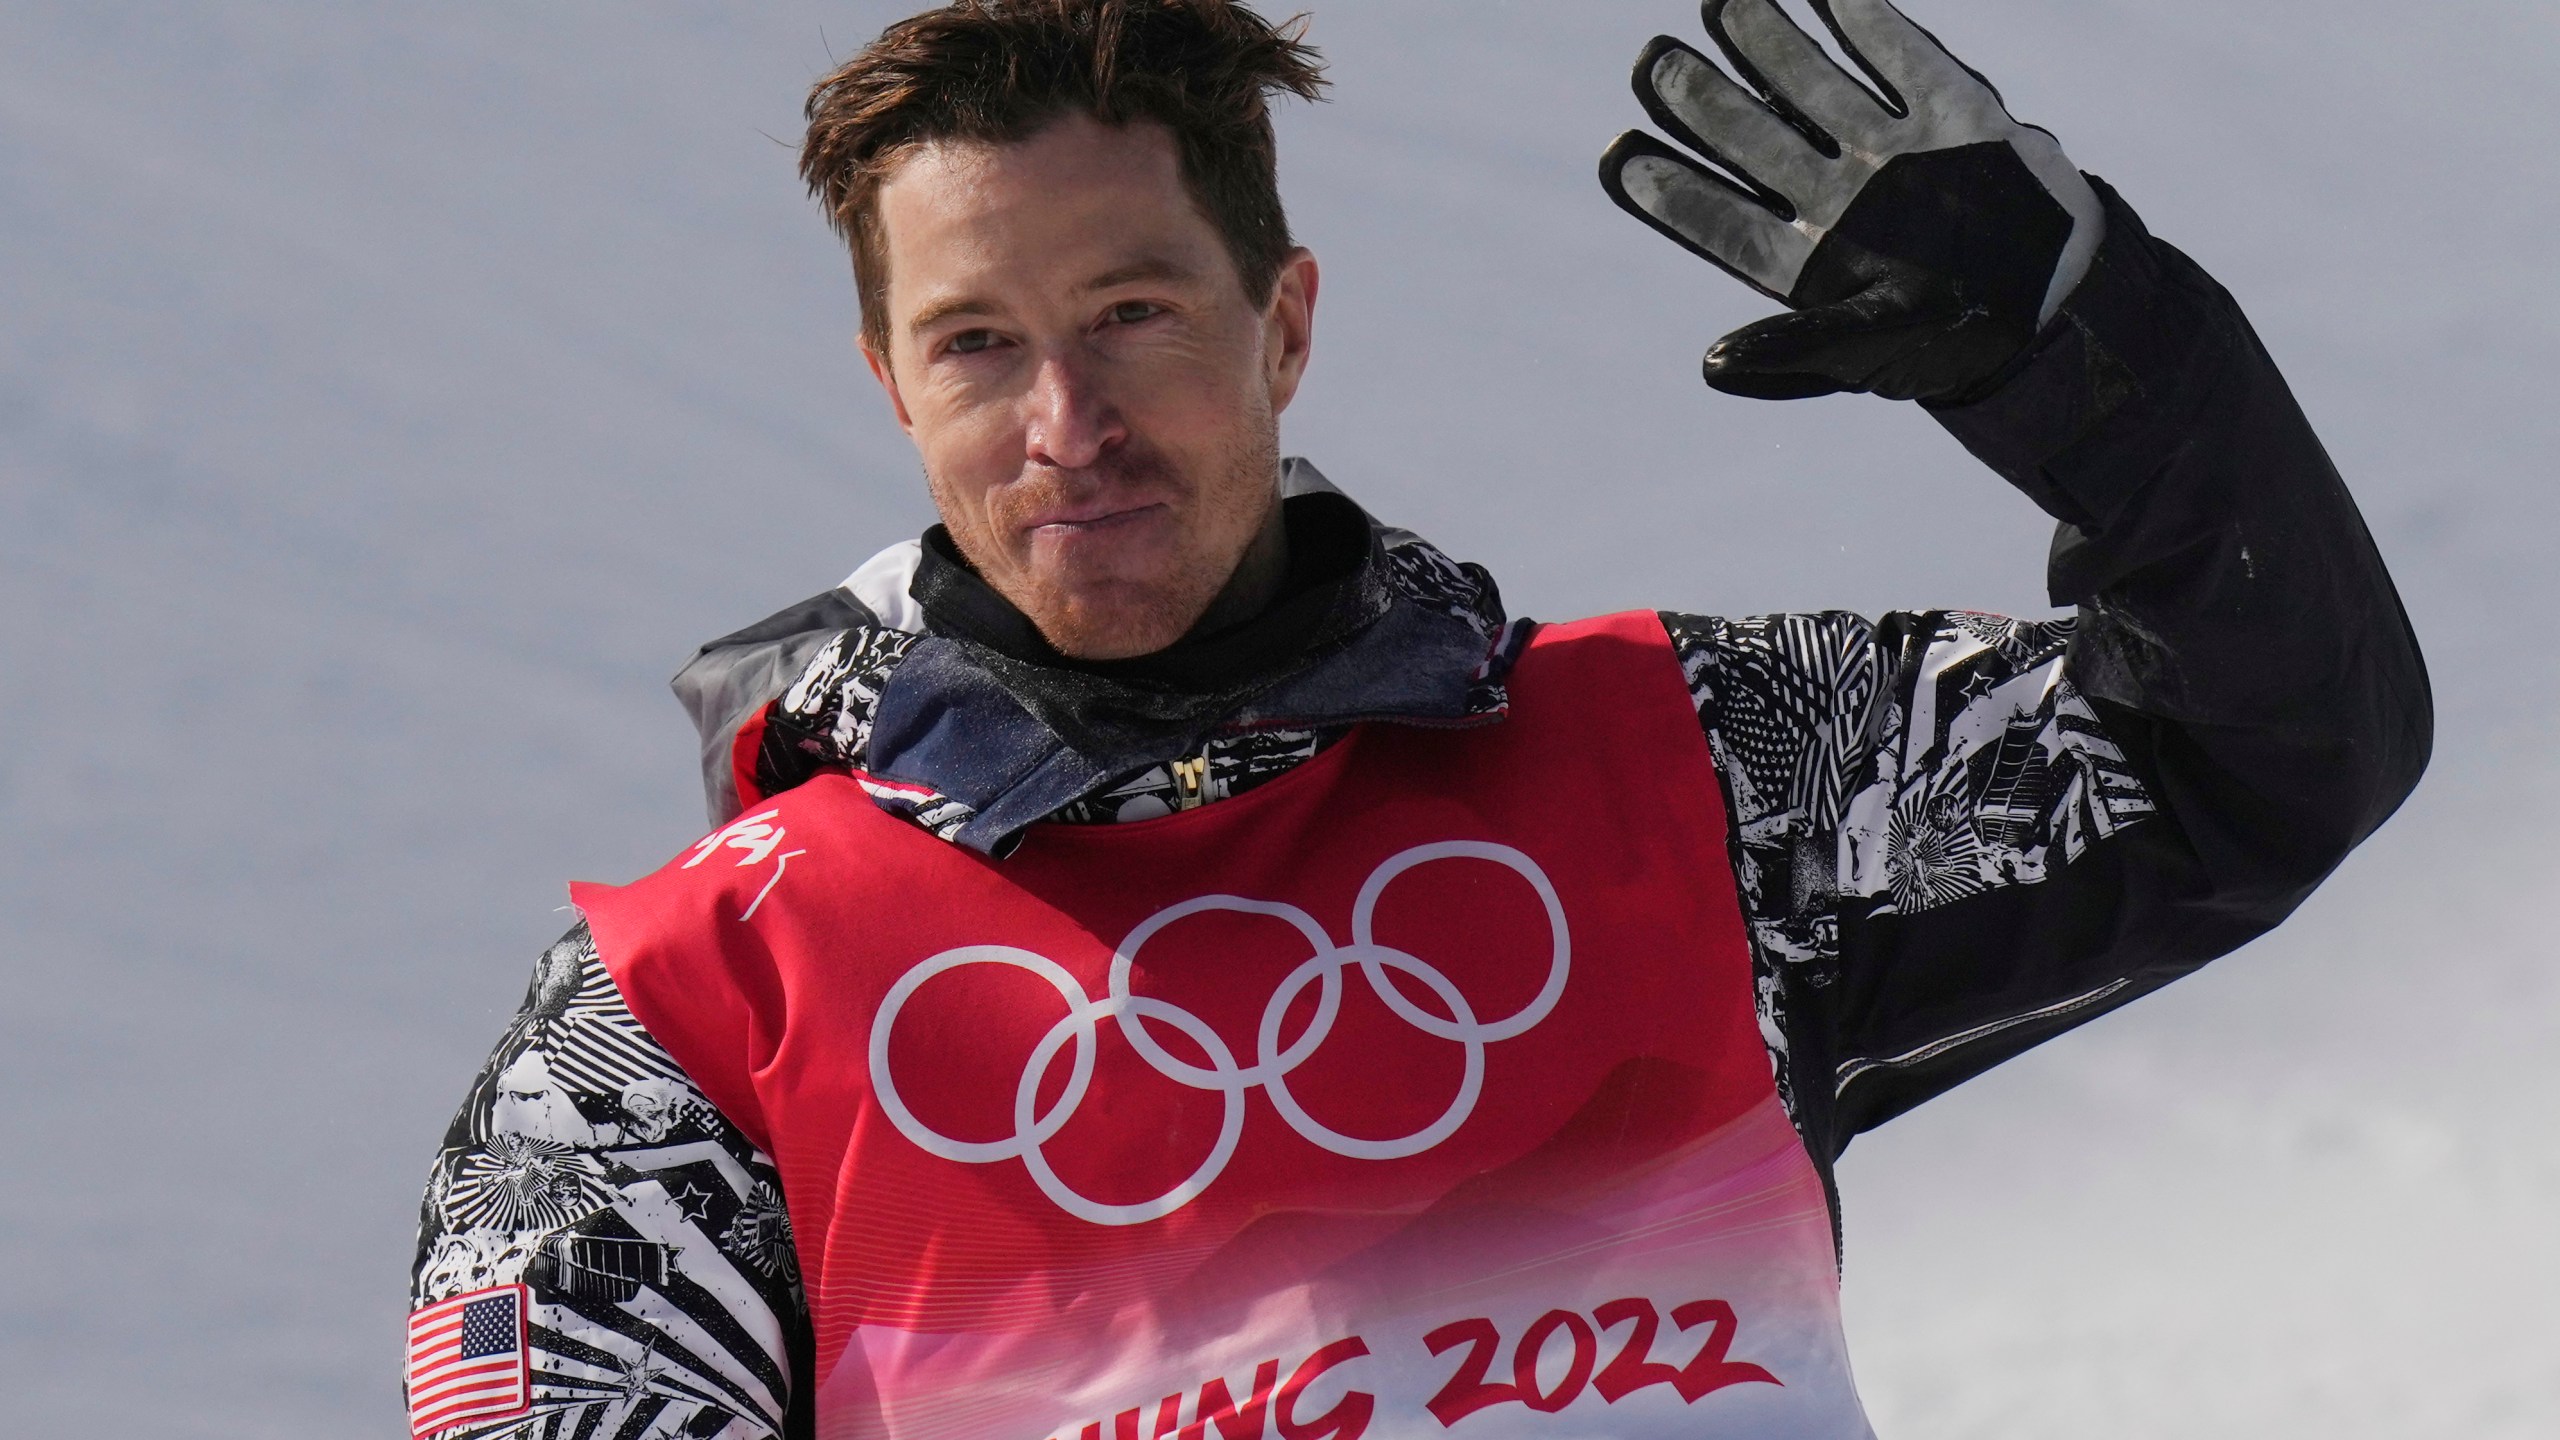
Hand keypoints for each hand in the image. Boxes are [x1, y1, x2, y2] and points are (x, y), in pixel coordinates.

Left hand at [1600, 0, 2104, 401]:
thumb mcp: (1870, 353)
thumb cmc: (1951, 342)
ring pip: (1812, 86)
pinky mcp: (1948, 112)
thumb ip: (1792, 354)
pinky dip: (1859, 17)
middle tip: (1650, 63)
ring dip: (1766, 44)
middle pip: (1754, 139)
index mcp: (1805, 260)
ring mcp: (1888, 149)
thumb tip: (1711, 366)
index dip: (1671, 189)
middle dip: (1701, 99)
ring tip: (1720, 2)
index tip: (1618, 157)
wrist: (2061, 306)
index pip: (1722, 219)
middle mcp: (1835, 197)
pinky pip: (1897, 54)